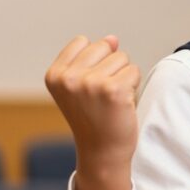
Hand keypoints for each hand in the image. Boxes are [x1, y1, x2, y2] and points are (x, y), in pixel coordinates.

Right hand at [44, 35, 140, 189]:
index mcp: (54, 75)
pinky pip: (134, 71)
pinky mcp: (114, 90)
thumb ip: (92, 57)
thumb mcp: (81, 84)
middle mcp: (69, 78)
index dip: (93, 60)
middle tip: (102, 95)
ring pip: (122, 58)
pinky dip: (133, 86)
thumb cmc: (93, 116)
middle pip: (105, 46)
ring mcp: (90, 83)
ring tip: (111, 99)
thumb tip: (112, 38)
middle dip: (110, 66)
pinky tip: (122, 104)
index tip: (88, 86)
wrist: (102, 151)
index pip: (83, 42)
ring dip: (123, 77)